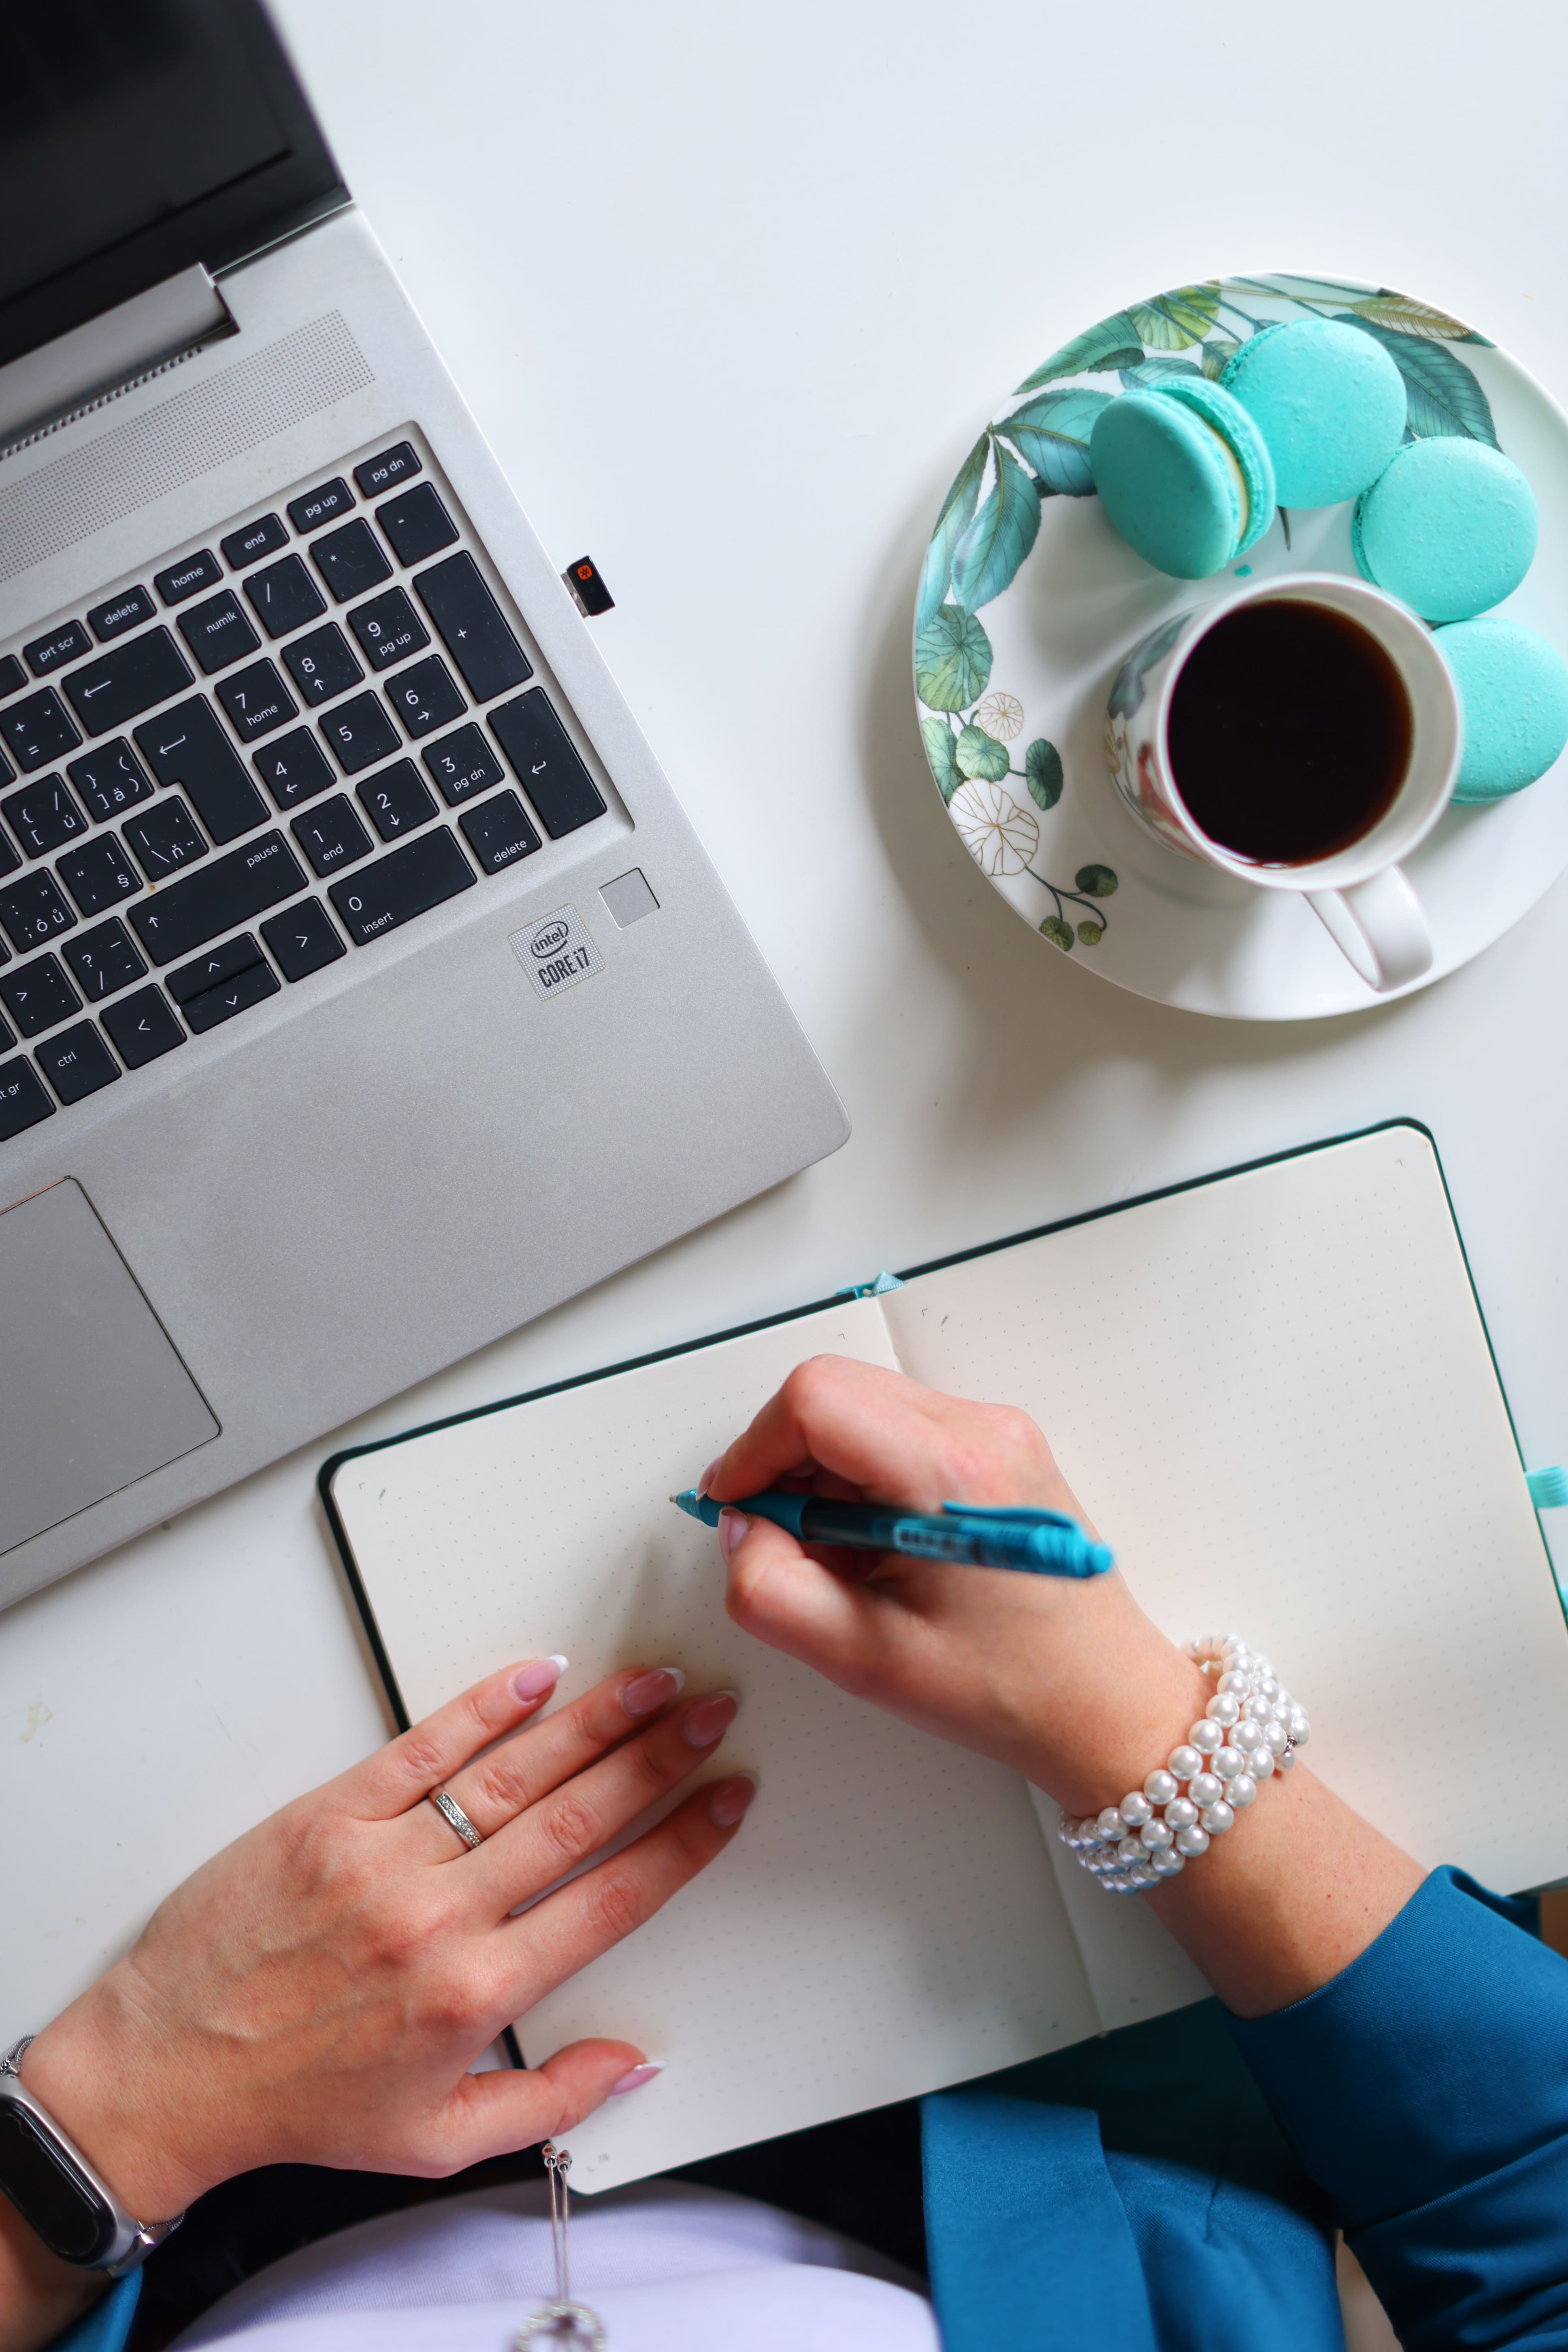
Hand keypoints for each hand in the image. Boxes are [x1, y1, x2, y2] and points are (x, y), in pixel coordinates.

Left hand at [18, 1660, 752, 2233]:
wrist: (170, 2072)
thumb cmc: (298, 2101)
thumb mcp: (437, 2139)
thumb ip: (548, 2101)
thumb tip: (631, 2061)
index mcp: (475, 1994)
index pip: (612, 1897)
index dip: (683, 1841)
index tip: (726, 1798)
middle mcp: (439, 1919)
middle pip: (581, 1816)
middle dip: (662, 1758)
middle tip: (712, 1713)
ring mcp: (384, 1859)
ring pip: (516, 1773)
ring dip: (597, 1720)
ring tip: (652, 1683)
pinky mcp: (329, 1818)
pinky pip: (422, 1749)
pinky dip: (484, 1707)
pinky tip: (535, 1676)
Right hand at [708, 1355, 1422, 2017]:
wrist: (1107, 1705)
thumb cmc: (1011, 1687)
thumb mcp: (864, 1659)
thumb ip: (772, 1590)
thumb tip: (738, 1529)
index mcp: (952, 1472)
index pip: (814, 1400)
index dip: (754, 1451)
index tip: (735, 1508)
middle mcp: (983, 1430)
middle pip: (834, 1392)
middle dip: (784, 1461)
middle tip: (779, 1541)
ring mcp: (998, 1432)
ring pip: (863, 1406)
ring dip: (823, 1474)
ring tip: (839, 1561)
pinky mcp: (1000, 1447)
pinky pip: (899, 1429)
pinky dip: (862, 1478)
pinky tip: (874, 1549)